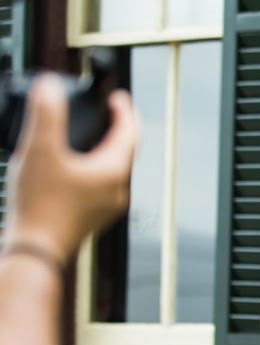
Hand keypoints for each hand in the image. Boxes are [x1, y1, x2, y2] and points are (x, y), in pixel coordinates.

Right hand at [4, 75, 135, 263]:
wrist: (36, 251)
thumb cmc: (40, 205)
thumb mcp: (40, 150)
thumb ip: (46, 114)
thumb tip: (50, 85)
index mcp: (114, 171)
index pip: (129, 134)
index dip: (125, 111)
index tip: (118, 97)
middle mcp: (117, 190)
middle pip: (124, 151)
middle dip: (117, 129)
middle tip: (109, 112)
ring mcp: (106, 206)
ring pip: (112, 169)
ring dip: (105, 149)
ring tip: (91, 135)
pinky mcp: (91, 217)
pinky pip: (99, 185)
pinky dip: (93, 168)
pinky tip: (73, 167)